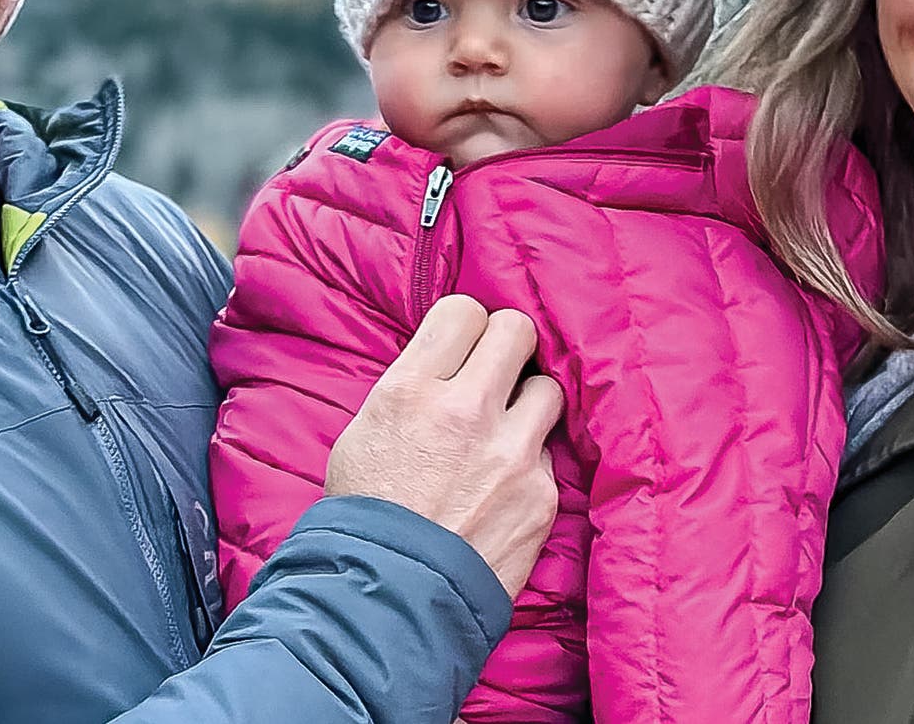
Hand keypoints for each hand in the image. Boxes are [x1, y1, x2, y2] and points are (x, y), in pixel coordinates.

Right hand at [325, 295, 561, 596]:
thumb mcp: (364, 433)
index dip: (467, 326)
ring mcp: (511, 453)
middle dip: (508, 347)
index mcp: (411, 389)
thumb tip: (448, 361)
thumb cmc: (365, 518)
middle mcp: (466, 410)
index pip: (464, 310)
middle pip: (517, 331)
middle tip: (496, 371)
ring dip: (528, 404)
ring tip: (505, 431)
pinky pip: (549, 456)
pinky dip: (530, 465)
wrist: (389, 603)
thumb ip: (412, 388)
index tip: (464, 345)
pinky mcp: (541, 495)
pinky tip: (504, 488)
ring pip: (548, 388)